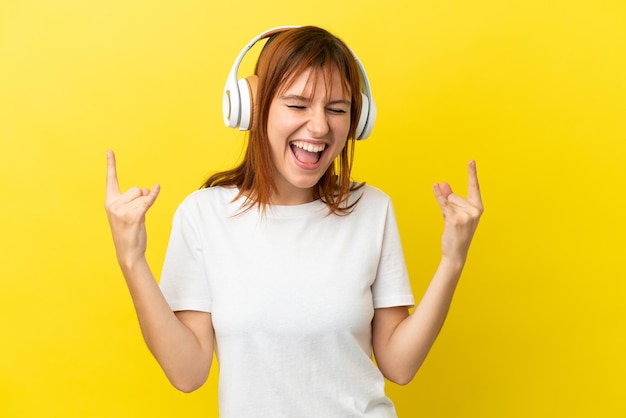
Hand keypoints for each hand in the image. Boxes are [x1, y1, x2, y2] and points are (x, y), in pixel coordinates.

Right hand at [104, 150, 159, 267]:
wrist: (128, 252)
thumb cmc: (128, 232)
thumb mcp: (127, 213)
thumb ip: (135, 199)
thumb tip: (149, 190)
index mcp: (110, 202)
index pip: (111, 180)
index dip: (111, 165)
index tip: (110, 151)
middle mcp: (114, 204)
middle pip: (136, 189)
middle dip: (141, 198)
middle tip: (136, 215)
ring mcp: (123, 210)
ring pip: (143, 196)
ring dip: (145, 206)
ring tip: (138, 220)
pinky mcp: (135, 216)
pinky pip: (148, 201)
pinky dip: (154, 194)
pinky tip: (158, 188)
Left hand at [433, 160, 483, 263]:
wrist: (456, 252)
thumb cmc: (457, 232)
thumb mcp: (455, 213)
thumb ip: (449, 197)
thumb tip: (441, 183)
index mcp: (478, 207)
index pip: (474, 187)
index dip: (472, 173)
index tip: (471, 160)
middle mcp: (474, 210)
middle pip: (454, 196)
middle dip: (450, 206)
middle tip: (454, 222)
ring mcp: (465, 215)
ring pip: (448, 202)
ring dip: (446, 211)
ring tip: (451, 224)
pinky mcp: (455, 219)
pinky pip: (443, 203)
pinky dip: (438, 195)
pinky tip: (435, 185)